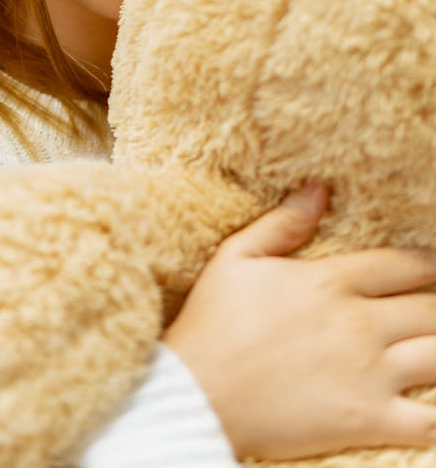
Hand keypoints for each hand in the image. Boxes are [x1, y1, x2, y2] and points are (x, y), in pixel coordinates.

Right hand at [163, 183, 435, 459]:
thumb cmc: (211, 324)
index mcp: (330, 281)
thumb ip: (282, 223)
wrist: (196, 393)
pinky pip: (428, 421)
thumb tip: (317, 188)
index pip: (404, 263)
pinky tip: (433, 404)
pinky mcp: (367, 419)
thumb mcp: (236, 257)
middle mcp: (358, 322)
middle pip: (432, 308)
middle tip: (435, 305)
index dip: (431, 263)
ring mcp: (368, 372)